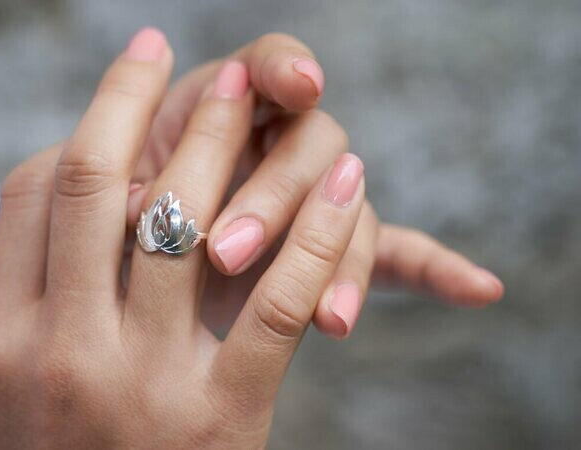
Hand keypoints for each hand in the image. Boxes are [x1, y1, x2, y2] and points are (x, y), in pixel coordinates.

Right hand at [0, 28, 367, 447]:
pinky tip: (340, 183)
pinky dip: (315, 234)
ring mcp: (138, 387)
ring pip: (190, 226)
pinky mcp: (219, 421)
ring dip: (228, 144)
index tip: (119, 91)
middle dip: (138, 102)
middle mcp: (56, 353)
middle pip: (103, 188)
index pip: (31, 194)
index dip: (81, 128)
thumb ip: (26, 299)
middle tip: (173, 53)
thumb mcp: (3, 391)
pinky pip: (276, 304)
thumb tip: (72, 193)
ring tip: (252, 89)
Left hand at [126, 33, 503, 336]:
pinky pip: (395, 254)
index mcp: (221, 109)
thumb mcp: (101, 206)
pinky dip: (436, 271)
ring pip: (348, 206)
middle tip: (224, 253)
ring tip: (327, 319)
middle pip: (309, 143)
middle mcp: (277, 144)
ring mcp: (314, 198)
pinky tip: (479, 290)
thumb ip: (115, 191)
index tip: (299, 83)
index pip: (268, 66)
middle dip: (273, 195)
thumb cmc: (105, 232)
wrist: (130, 289)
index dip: (284, 65)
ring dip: (338, 254)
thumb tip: (129, 209)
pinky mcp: (334, 252)